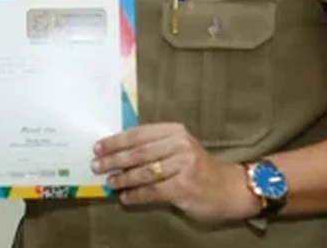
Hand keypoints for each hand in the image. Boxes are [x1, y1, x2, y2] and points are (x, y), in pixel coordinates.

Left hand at [91, 122, 261, 224]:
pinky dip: (136, 195)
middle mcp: (180, 144)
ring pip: (144, 172)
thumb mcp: (179, 147)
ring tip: (110, 183)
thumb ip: (153, 147)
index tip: (98, 147)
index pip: (138, 134)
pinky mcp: (185, 186)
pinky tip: (125, 197)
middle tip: (96, 166)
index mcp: (175, 130)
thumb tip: (117, 154)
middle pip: (138, 152)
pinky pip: (153, 191)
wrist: (229, 187)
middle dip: (113, 160)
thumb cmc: (198, 167)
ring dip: (123, 178)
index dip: (115, 141)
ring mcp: (184, 165)